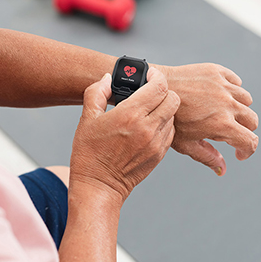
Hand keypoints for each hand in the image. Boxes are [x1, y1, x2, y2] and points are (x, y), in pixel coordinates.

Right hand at [70, 67, 179, 201]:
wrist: (98, 186)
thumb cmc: (89, 154)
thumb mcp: (87, 119)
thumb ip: (97, 93)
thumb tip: (107, 79)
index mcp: (130, 115)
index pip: (159, 87)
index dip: (156, 76)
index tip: (150, 74)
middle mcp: (147, 128)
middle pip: (173, 99)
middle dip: (163, 91)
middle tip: (150, 92)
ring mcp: (156, 143)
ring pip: (173, 115)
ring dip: (164, 108)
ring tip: (147, 110)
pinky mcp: (160, 154)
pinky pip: (170, 132)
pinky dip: (163, 124)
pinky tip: (148, 125)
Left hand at [158, 63, 258, 175]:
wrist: (156, 90)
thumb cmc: (168, 118)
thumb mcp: (185, 143)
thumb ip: (207, 156)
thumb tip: (222, 170)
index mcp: (222, 124)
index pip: (250, 141)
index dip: (247, 151)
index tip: (238, 153)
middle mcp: (227, 104)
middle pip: (252, 120)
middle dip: (245, 130)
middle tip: (230, 132)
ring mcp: (223, 85)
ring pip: (246, 100)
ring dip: (239, 108)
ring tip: (222, 112)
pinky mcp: (216, 71)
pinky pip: (236, 81)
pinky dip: (232, 89)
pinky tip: (219, 95)